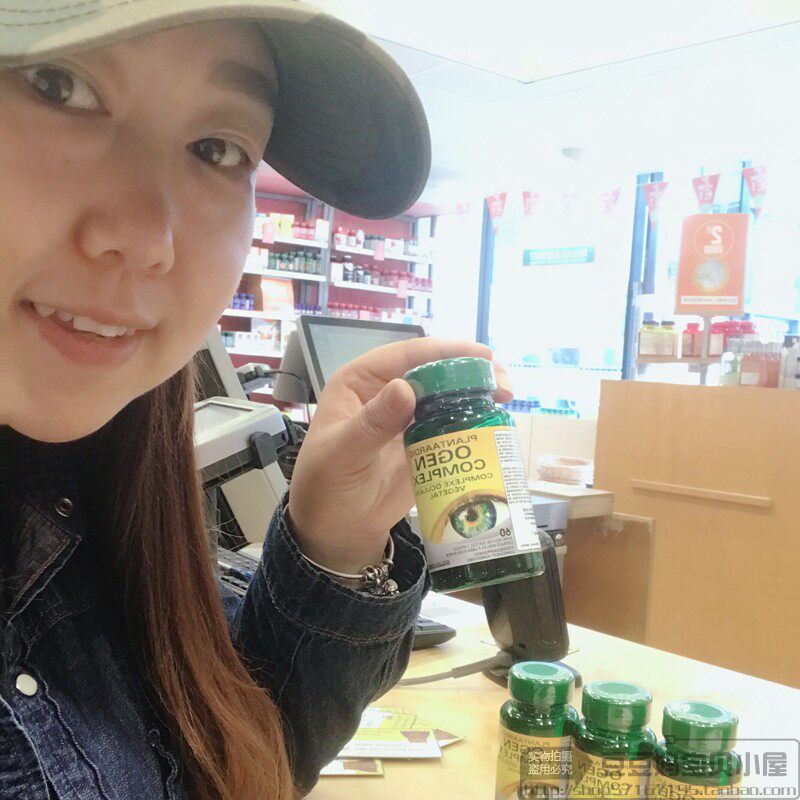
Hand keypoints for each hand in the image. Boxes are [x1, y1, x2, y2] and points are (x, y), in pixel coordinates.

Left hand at [287, 338, 511, 573]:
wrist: (335, 529)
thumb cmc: (326, 487)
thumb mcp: (343, 453)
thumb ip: (373, 423)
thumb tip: (406, 387)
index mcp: (360, 382)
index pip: (405, 356)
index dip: (444, 351)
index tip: (481, 356)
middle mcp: (386, 392)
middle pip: (434, 371)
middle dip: (470, 371)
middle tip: (503, 382)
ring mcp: (407, 418)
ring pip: (447, 394)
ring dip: (477, 393)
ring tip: (507, 397)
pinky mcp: (423, 443)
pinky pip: (451, 424)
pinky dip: (474, 421)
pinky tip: (496, 422)